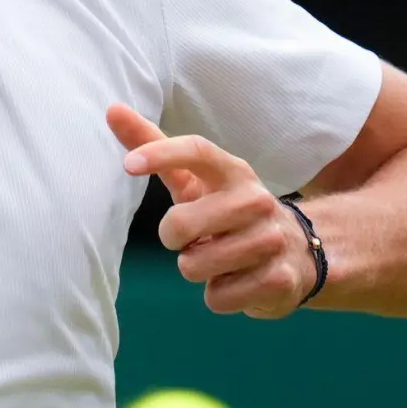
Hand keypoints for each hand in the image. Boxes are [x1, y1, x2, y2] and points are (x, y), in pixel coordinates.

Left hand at [106, 103, 314, 318]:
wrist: (294, 252)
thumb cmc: (226, 209)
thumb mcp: (194, 179)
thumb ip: (153, 146)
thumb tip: (112, 109)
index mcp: (232, 171)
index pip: (197, 150)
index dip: (160, 154)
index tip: (128, 164)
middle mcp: (256, 200)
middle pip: (179, 223)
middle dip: (172, 237)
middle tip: (192, 238)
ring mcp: (271, 240)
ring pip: (193, 266)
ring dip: (195, 268)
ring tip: (218, 258)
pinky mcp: (279, 280)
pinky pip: (217, 297)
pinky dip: (217, 295)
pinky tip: (236, 280)